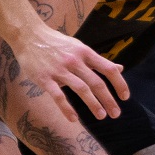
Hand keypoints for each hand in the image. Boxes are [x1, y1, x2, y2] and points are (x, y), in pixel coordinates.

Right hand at [12, 25, 128, 120]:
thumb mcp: (80, 47)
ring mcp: (60, 69)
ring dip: (93, 104)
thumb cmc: (57, 43)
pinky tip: (74, 119)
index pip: (108, 69)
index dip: (119, 83)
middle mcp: (75, 61)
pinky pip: (58, 96)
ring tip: (101, 116)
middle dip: (108, 99)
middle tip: (116, 114)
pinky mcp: (45, 78)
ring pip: (81, 89)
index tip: (125, 97)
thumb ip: (98, 60)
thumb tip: (119, 68)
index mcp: (85, 52)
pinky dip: (67, 108)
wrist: (29, 35)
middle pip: (96, 82)